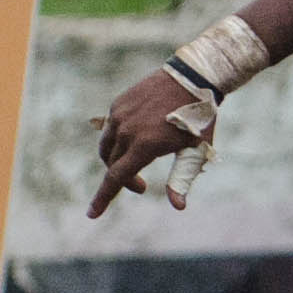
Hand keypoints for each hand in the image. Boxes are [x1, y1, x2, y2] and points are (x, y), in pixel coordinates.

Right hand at [88, 66, 215, 216]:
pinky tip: (136, 139)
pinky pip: (110, 129)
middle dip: (123, 180)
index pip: (116, 178)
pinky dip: (117, 141)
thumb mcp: (196, 150)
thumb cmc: (200, 119)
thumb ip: (183, 178)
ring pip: (106, 148)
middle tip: (142, 186)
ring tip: (135, 165)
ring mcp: (120, 115)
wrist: (194, 78)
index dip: (103, 198)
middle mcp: (127, 131)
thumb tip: (178, 206)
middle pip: (111, 165)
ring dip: (115, 161)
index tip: (92, 214)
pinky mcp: (118, 104)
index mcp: (145, 145)